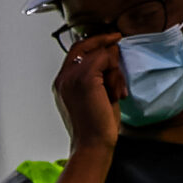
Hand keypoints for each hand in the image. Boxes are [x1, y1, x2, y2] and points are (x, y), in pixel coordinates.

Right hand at [53, 34, 125, 154]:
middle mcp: (63, 77)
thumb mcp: (95, 96)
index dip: (96, 42)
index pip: (77, 50)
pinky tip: (116, 92)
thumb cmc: (97, 126)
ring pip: (100, 52)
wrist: (92, 145)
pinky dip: (116, 73)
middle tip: (119, 48)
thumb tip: (111, 51)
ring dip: (115, 70)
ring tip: (116, 92)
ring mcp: (72, 76)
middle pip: (86, 45)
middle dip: (106, 47)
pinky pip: (106, 57)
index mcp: (62, 83)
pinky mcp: (85, 77)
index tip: (113, 38)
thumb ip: (96, 75)